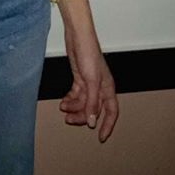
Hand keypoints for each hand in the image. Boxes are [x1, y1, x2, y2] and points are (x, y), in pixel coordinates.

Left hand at [59, 20, 118, 142]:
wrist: (78, 37)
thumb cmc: (89, 54)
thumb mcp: (91, 80)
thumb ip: (92, 102)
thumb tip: (93, 122)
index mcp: (108, 88)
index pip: (111, 111)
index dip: (108, 125)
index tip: (101, 138)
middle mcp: (100, 87)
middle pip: (94, 109)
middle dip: (82, 116)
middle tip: (69, 120)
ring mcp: (89, 83)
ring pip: (83, 103)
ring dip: (74, 108)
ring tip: (63, 108)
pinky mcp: (80, 78)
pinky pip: (76, 95)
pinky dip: (70, 100)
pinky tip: (63, 102)